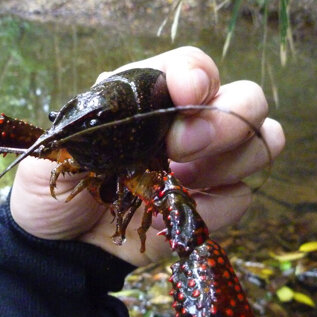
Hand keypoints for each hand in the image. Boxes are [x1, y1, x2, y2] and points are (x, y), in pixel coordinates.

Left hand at [10, 46, 284, 266]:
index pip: (193, 67)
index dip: (197, 77)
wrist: (60, 249)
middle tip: (180, 151)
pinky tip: (168, 217)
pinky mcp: (209, 206)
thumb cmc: (54, 191)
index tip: (186, 98)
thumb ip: (94, 125)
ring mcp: (205, 165)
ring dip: (228, 163)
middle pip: (247, 99)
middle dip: (223, 122)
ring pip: (262, 143)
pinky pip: (240, 198)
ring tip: (178, 182)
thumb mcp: (57, 152)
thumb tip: (144, 117)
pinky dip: (213, 209)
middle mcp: (186, 124)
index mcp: (148, 97)